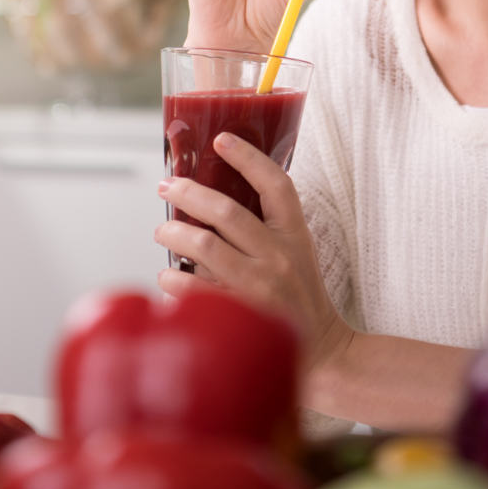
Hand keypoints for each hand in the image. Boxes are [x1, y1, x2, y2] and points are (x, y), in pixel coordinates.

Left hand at [154, 133, 353, 373]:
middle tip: (168, 186)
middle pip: (227, 212)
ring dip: (175, 234)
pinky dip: (174, 279)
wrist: (323, 349)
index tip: (221, 139)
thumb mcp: (296, 250)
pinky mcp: (242, 314)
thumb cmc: (299, 295)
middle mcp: (279, 257)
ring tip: (164, 232)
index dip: (248, 158)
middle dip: (189, 193)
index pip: (276, 185)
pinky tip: (168, 275)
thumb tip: (212, 197)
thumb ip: (266, 225)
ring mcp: (260, 287)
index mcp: (295, 234)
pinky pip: (195, 290)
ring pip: (206, 247)